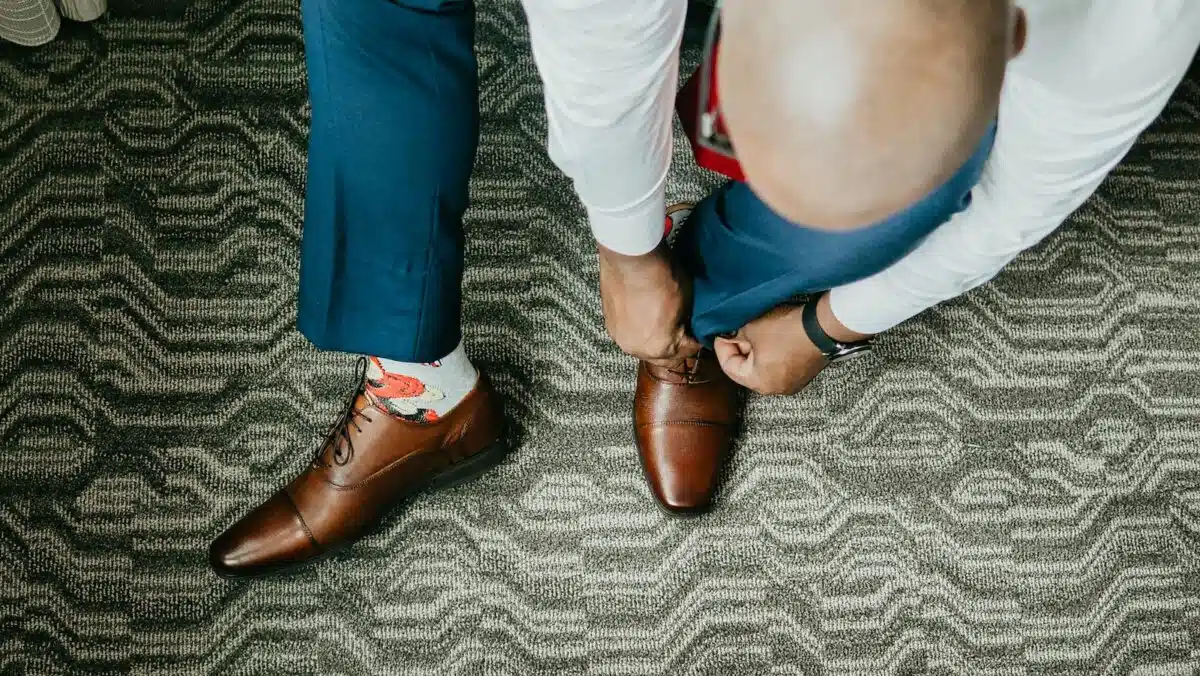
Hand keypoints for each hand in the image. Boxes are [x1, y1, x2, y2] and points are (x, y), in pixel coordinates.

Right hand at [598, 242, 702, 365]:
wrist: (632, 256)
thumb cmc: (662, 276)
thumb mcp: (687, 302)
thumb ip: (686, 321)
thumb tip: (686, 325)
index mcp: (660, 347)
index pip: (686, 352)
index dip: (694, 342)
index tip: (698, 334)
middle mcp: (637, 348)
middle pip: (662, 355)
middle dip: (673, 345)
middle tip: (681, 329)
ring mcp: (620, 336)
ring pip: (643, 345)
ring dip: (653, 337)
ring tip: (661, 320)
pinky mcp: (609, 322)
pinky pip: (629, 332)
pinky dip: (638, 326)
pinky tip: (644, 312)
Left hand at [713, 294, 872, 394]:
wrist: (822, 326)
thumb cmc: (785, 330)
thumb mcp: (751, 328)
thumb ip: (735, 335)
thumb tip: (729, 336)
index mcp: (758, 382)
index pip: (729, 368)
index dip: (722, 347)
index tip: (722, 332)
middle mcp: (775, 388)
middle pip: (747, 369)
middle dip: (741, 348)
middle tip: (738, 329)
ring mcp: (791, 382)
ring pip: (764, 366)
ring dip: (757, 349)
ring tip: (755, 330)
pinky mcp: (803, 373)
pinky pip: (780, 364)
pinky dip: (772, 352)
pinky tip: (772, 335)